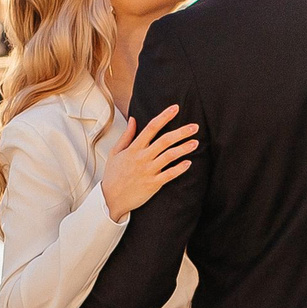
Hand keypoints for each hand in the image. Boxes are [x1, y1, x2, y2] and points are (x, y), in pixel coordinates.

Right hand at [100, 104, 198, 220]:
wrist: (111, 199)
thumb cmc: (113, 175)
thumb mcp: (115, 152)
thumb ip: (126, 135)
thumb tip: (133, 119)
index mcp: (134, 148)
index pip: (151, 127)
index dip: (164, 116)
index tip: (175, 108)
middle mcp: (142, 158)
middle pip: (165, 140)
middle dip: (181, 132)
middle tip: (195, 127)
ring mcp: (148, 171)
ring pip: (169, 156)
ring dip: (184, 148)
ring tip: (195, 142)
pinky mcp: (153, 184)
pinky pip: (169, 175)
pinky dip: (179, 169)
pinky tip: (189, 163)